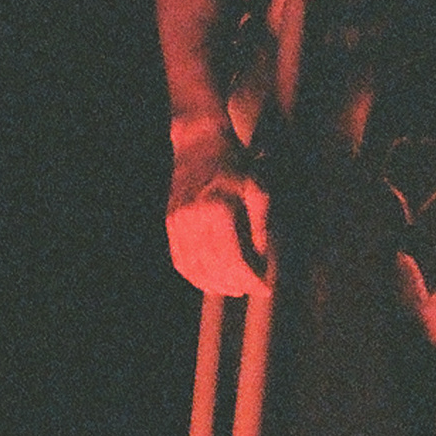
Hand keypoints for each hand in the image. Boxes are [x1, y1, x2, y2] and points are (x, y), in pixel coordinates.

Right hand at [166, 116, 270, 294]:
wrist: (200, 146)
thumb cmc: (236, 168)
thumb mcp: (259, 191)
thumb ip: (261, 228)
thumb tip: (262, 262)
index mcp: (219, 210)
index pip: (236, 259)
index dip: (251, 279)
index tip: (265, 289)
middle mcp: (195, 219)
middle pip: (216, 268)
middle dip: (236, 284)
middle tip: (252, 288)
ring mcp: (178, 223)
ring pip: (196, 269)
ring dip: (216, 285)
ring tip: (234, 288)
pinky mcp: (170, 225)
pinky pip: (181, 261)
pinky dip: (196, 277)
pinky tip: (210, 281)